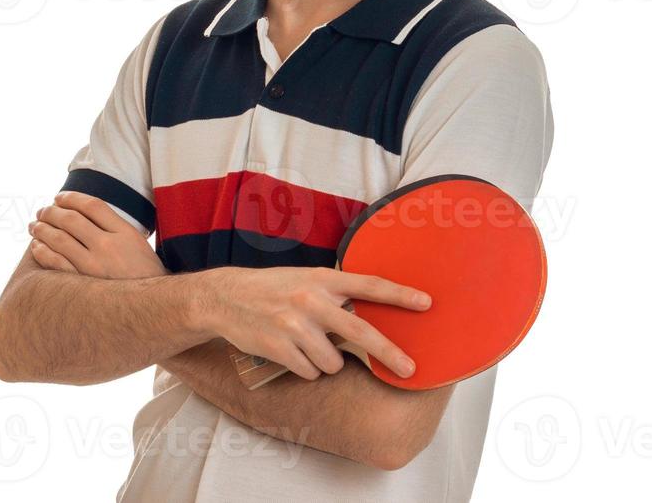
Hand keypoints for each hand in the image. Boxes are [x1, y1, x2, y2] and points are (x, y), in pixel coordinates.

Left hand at [28, 191, 166, 279]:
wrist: (152, 309)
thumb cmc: (145, 276)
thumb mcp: (138, 245)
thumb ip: (116, 229)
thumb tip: (87, 214)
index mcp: (125, 233)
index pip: (93, 205)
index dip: (72, 198)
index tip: (59, 197)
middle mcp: (108, 247)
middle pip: (71, 219)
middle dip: (51, 212)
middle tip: (42, 211)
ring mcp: (94, 267)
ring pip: (59, 239)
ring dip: (42, 229)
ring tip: (34, 226)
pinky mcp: (82, 285)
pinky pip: (55, 263)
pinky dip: (42, 251)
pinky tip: (36, 247)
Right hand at [200, 266, 430, 381]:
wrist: (226, 297)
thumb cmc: (273, 288)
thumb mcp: (305, 279)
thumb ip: (336, 293)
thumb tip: (372, 312)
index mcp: (322, 279)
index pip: (369, 285)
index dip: (399, 295)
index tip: (426, 303)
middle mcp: (310, 300)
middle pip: (360, 332)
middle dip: (389, 353)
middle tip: (411, 369)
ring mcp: (294, 325)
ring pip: (333, 362)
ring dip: (327, 361)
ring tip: (308, 344)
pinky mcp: (278, 347)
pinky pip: (309, 372)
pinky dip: (306, 368)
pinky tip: (290, 352)